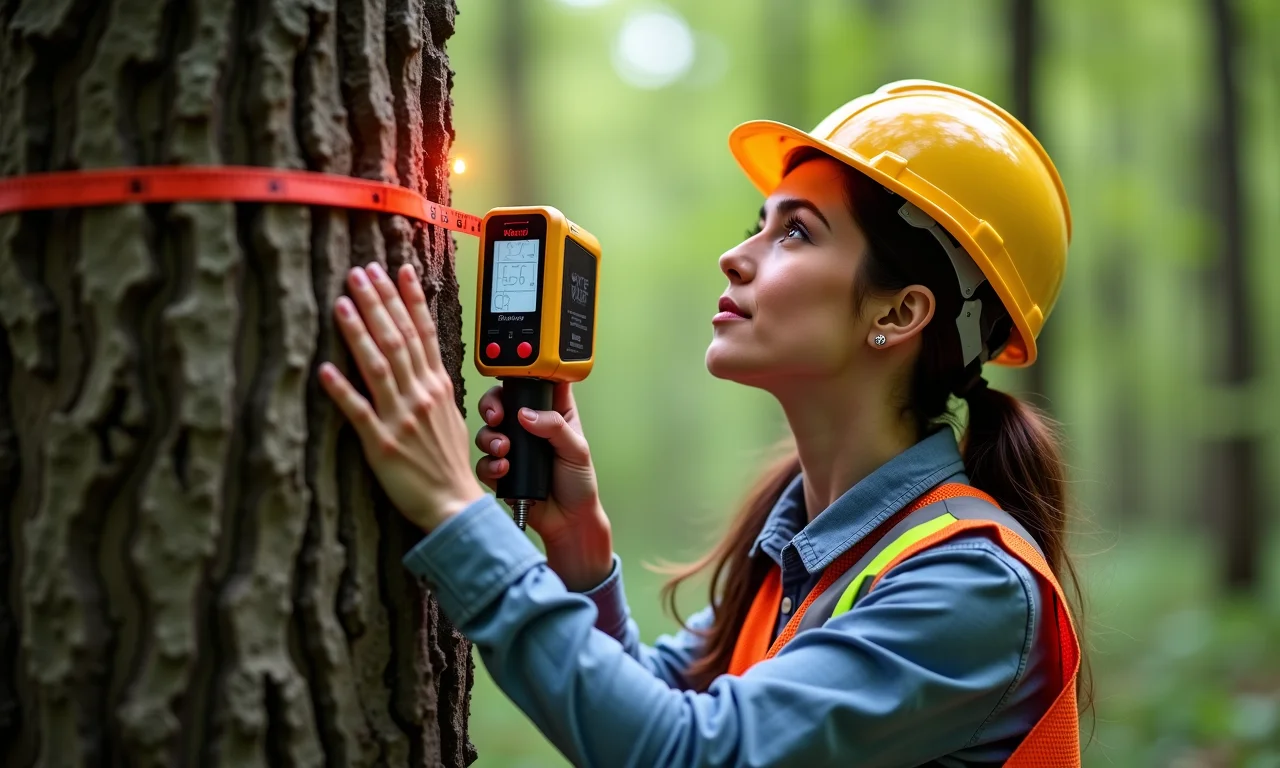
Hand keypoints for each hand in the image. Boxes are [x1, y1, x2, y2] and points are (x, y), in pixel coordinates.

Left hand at [319, 262, 485, 531]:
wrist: (455, 506)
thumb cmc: (449, 465)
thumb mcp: (448, 416)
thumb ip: (430, 386)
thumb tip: (418, 361)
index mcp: (437, 387)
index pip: (423, 332)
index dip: (409, 298)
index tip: (397, 269)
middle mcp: (420, 396)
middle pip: (398, 338)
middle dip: (378, 301)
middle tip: (359, 272)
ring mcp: (400, 418)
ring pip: (378, 365)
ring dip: (359, 331)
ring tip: (342, 301)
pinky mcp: (380, 444)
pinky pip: (358, 412)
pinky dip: (342, 389)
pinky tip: (325, 368)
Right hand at [476, 382, 612, 590]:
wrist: (567, 521)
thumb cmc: (578, 484)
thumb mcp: (577, 450)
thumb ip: (554, 427)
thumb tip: (526, 415)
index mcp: (553, 414)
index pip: (535, 384)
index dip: (523, 376)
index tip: (514, 379)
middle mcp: (530, 427)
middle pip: (502, 402)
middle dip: (493, 405)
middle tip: (496, 415)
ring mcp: (513, 448)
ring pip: (488, 429)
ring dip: (490, 436)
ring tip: (504, 449)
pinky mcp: (500, 470)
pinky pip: (484, 460)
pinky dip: (489, 463)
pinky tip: (503, 469)